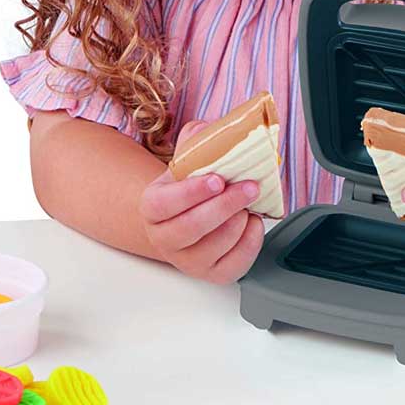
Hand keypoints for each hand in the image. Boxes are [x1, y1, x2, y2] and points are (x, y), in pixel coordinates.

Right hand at [138, 120, 265, 282]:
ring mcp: (187, 260)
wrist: (185, 218)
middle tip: (249, 187)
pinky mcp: (211, 275)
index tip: (217, 179)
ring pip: (214, 247)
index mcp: (152, 207)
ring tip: (249, 204)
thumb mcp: (186, 161)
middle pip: (192, 227)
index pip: (165, 204)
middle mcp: (164, 238)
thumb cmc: (188, 189)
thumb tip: (210, 129)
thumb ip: (196, 141)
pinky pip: (233, 265)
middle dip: (225, 205)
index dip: (192, 192)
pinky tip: (252, 223)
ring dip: (238, 223)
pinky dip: (249, 243)